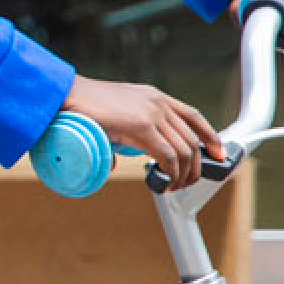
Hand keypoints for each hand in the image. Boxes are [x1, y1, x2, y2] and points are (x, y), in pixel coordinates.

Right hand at [65, 77, 220, 188]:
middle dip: (196, 166)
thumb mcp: (116, 115)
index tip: (218, 154)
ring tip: (174, 187)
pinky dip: (171, 172)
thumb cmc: (84, 108)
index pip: (194, 116)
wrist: (66, 96)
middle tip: (186, 183)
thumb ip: (126, 133)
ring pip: (183, 150)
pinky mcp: (141, 125)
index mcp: (155, 97)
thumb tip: (121, 160)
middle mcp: (158, 102)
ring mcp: (152, 112)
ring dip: (183, 174)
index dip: (211, 137)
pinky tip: (164, 182)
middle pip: (192, 138)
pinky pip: (167, 155)